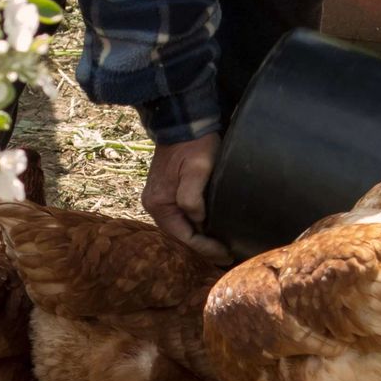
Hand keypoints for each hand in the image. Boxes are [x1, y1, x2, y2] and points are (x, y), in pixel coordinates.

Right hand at [142, 133, 230, 264]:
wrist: (184, 122)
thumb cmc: (193, 144)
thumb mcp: (197, 168)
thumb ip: (193, 196)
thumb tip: (197, 219)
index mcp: (159, 203)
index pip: (184, 237)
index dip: (206, 248)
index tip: (226, 253)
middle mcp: (154, 205)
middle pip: (180, 237)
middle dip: (203, 249)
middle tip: (226, 258)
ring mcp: (159, 200)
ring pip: (181, 229)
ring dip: (200, 240)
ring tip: (220, 249)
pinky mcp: (167, 194)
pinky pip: (181, 219)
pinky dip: (195, 228)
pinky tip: (209, 232)